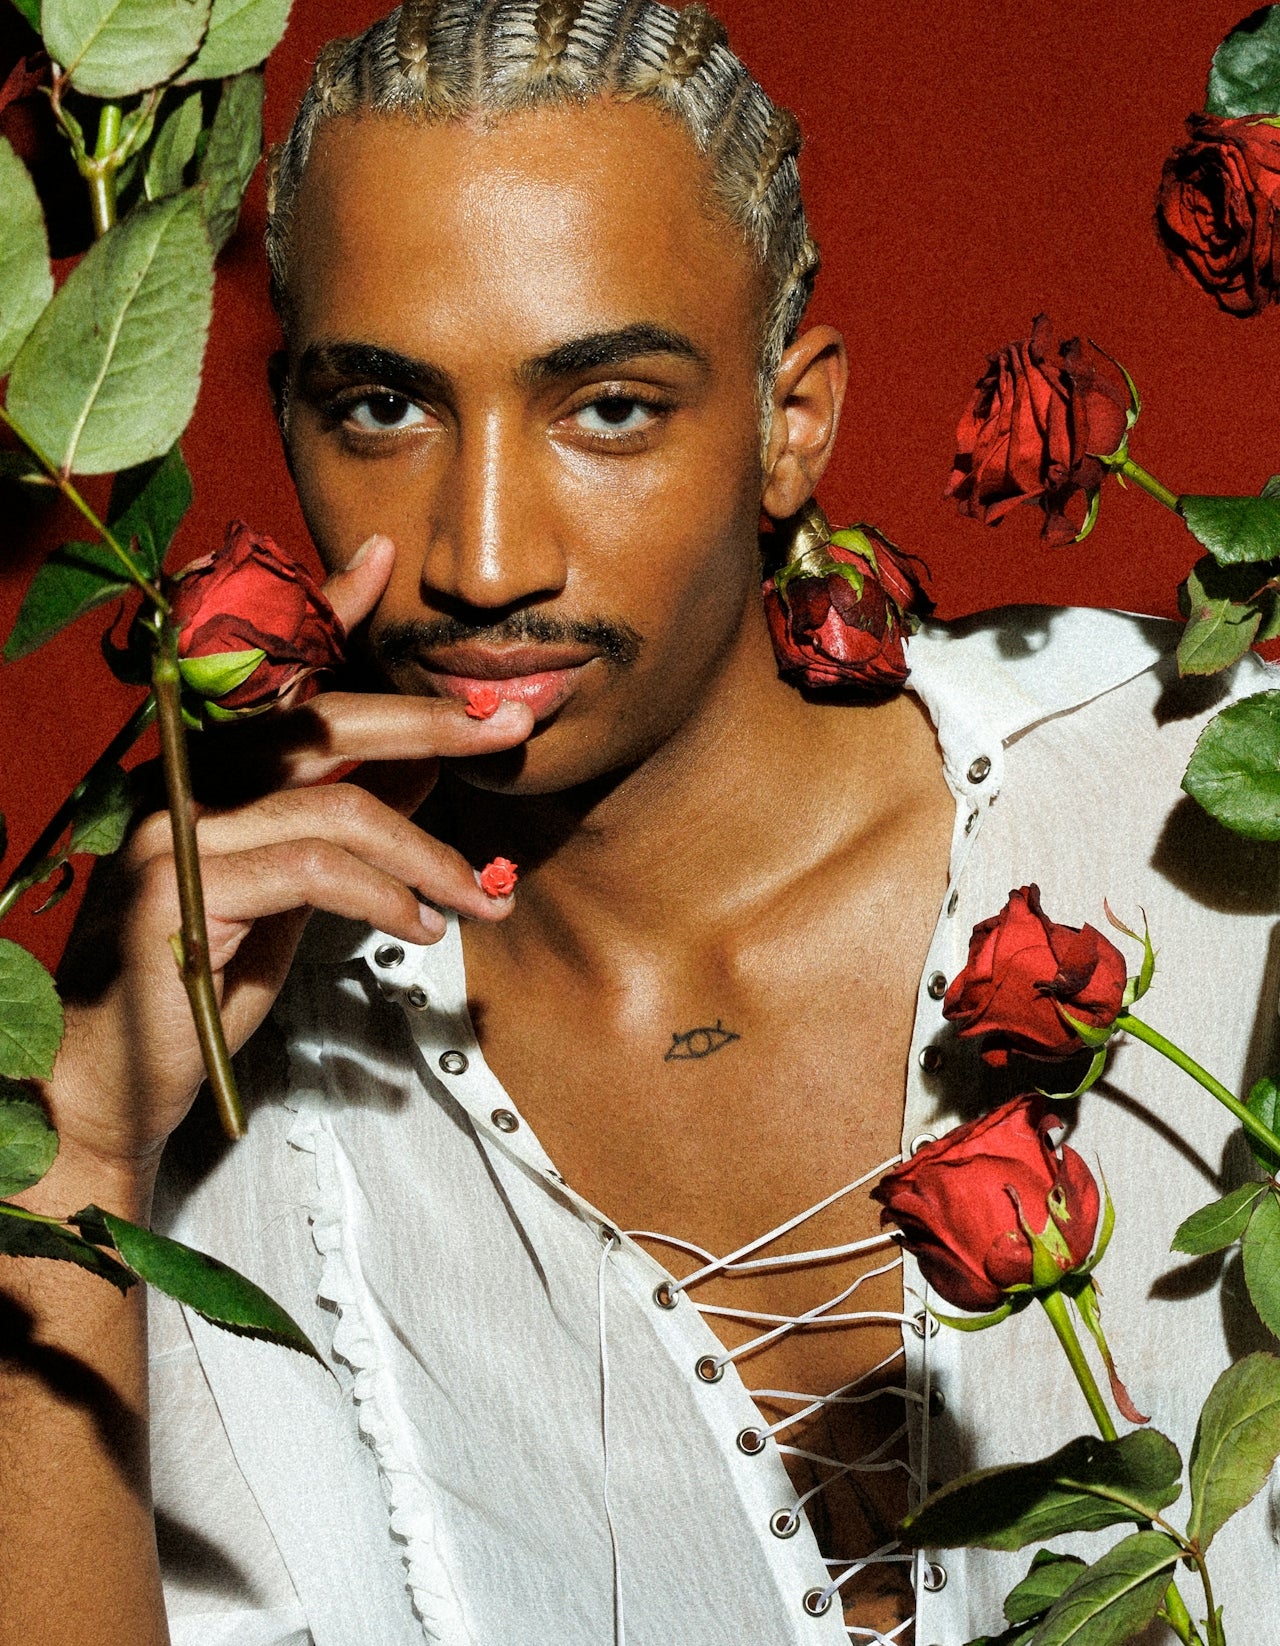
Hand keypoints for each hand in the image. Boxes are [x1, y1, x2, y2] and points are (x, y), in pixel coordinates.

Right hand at [41, 536, 532, 1193]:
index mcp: (204, 771)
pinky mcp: (177, 891)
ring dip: (430, 853)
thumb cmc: (206, 979)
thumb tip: (425, 764)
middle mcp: (178, 783)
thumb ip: (347, 821)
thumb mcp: (297, 892)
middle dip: (430, 721)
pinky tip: (419, 927)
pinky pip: (313, 870)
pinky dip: (386, 896)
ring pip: (334, 805)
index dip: (323, 610)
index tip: (382, 562)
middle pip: (320, 723)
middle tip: (511, 726)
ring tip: (484, 895)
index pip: (276, 678)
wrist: (124, 1081)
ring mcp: (170, 833)